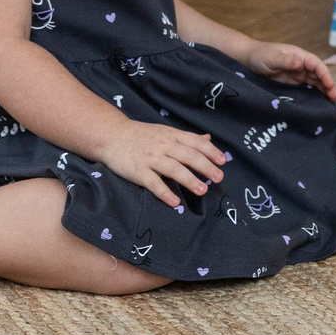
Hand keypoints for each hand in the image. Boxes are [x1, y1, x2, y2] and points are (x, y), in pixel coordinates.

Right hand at [100, 122, 228, 205]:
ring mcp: (150, 158)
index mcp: (172, 135)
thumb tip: (208, 139)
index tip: (223, 161)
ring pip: (174, 169)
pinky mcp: (138, 171)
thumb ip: (187, 138)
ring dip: (189, 180)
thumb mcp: (166, 132)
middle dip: (205, 167)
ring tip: (203, 190)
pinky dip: (164, 192)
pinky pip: (153, 183)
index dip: (210, 152)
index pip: (195, 142)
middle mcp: (163, 146)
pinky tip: (175, 202)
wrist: (112, 135)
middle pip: (188, 156)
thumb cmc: (143, 136)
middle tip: (218, 178)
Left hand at [244, 41, 335, 101]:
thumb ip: (286, 61)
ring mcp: (296, 76)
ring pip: (314, 83)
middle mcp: (301, 66)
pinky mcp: (291, 85)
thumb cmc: (260, 55)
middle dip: (328, 85)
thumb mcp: (272, 57)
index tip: (330, 85)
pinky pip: (305, 90)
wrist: (246, 60)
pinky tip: (316, 104)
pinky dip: (312, 96)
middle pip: (319, 75)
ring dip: (323, 92)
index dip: (325, 74)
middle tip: (334, 99)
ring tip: (330, 103)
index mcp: (299, 56)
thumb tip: (301, 63)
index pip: (317, 65)